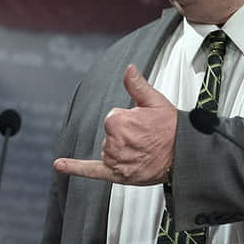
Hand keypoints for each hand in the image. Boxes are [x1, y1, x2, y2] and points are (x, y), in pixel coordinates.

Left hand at [53, 64, 175, 184]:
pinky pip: (91, 171)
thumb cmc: (172, 128)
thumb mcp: (155, 101)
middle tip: (146, 138)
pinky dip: (75, 168)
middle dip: (125, 135)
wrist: (184, 155)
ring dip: (121, 150)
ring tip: (143, 151)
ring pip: (108, 150)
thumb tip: (128, 68)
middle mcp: (114, 142)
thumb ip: (137, 85)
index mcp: (118, 122)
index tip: (143, 124)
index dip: (128, 120)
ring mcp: (115, 160)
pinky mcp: (116, 174)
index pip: (112, 118)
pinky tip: (59, 164)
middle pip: (109, 135)